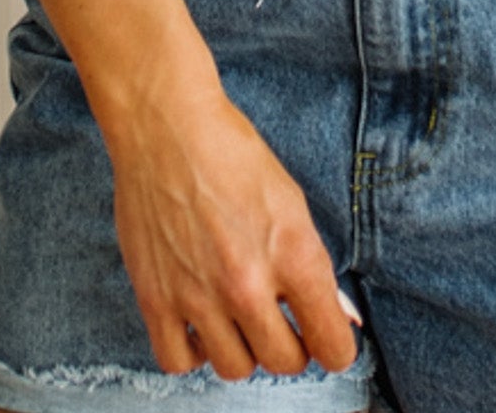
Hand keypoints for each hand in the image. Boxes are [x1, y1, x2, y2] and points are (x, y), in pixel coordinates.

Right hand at [100, 36, 360, 379]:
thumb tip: (340, 315)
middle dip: (292, 346)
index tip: (329, 339)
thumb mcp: (291, 202)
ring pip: (236, 368)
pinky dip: (194, 351)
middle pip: (285, 362)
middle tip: (283, 321)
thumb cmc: (234, 154)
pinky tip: (201, 324)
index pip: (332, 346)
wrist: (169, 127)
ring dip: (244, 349)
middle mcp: (248, 284)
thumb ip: (314, 265)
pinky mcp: (155, 298)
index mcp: (294, 255)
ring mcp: (199, 296)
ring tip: (241, 317)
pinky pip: (179, 362)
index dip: (336, 347)